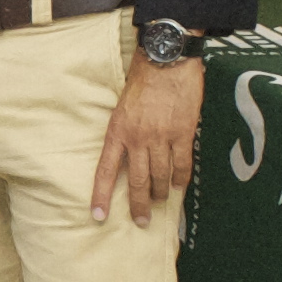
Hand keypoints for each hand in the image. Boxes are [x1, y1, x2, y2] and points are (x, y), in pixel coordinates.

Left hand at [92, 45, 207, 226]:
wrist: (167, 60)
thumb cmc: (143, 79)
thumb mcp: (122, 106)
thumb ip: (125, 131)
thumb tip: (129, 154)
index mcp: (117, 131)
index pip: (105, 170)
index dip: (101, 195)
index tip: (98, 215)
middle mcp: (138, 138)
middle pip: (136, 181)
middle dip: (139, 205)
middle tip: (142, 220)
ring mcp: (161, 137)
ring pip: (160, 176)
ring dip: (161, 192)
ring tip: (162, 200)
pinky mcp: (183, 133)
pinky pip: (182, 164)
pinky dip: (181, 178)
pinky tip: (180, 186)